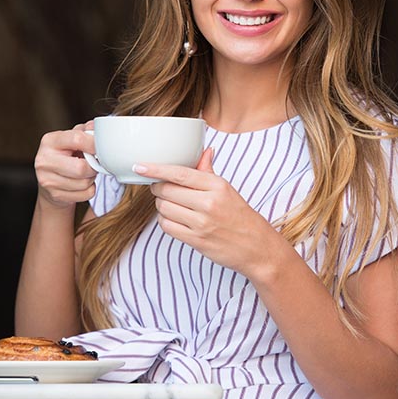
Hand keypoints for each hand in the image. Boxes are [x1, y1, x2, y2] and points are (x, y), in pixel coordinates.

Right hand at [34, 121, 96, 208]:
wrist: (51, 180)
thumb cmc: (65, 155)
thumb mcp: (72, 138)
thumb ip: (85, 131)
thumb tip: (98, 129)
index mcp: (50, 141)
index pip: (77, 139)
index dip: (94, 144)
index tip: (100, 147)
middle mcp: (44, 160)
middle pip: (81, 168)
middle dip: (93, 166)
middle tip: (94, 163)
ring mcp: (47, 180)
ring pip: (84, 183)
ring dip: (92, 178)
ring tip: (86, 172)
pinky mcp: (55, 195)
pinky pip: (85, 194)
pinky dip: (90, 189)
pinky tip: (82, 183)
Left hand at [139, 149, 283, 278]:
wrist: (256, 247)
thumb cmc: (241, 216)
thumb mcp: (227, 189)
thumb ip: (209, 171)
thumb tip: (204, 151)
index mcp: (217, 185)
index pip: (179, 173)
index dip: (156, 169)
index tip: (140, 166)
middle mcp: (209, 203)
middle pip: (167, 190)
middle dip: (158, 188)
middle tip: (161, 188)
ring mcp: (202, 223)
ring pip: (164, 208)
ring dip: (161, 205)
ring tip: (172, 204)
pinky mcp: (196, 241)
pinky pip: (168, 227)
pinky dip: (165, 221)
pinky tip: (173, 218)